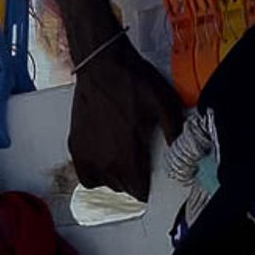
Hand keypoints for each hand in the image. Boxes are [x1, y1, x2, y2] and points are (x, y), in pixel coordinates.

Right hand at [67, 39, 184, 201]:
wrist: (102, 63)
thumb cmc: (132, 81)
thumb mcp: (164, 103)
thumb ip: (174, 131)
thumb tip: (180, 152)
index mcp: (127, 154)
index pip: (138, 191)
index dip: (147, 186)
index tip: (151, 175)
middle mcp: (104, 160)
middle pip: (121, 187)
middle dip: (132, 179)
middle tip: (140, 160)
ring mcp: (86, 154)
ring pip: (103, 182)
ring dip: (114, 177)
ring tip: (123, 160)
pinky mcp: (74, 144)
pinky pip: (84, 174)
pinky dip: (94, 173)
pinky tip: (103, 159)